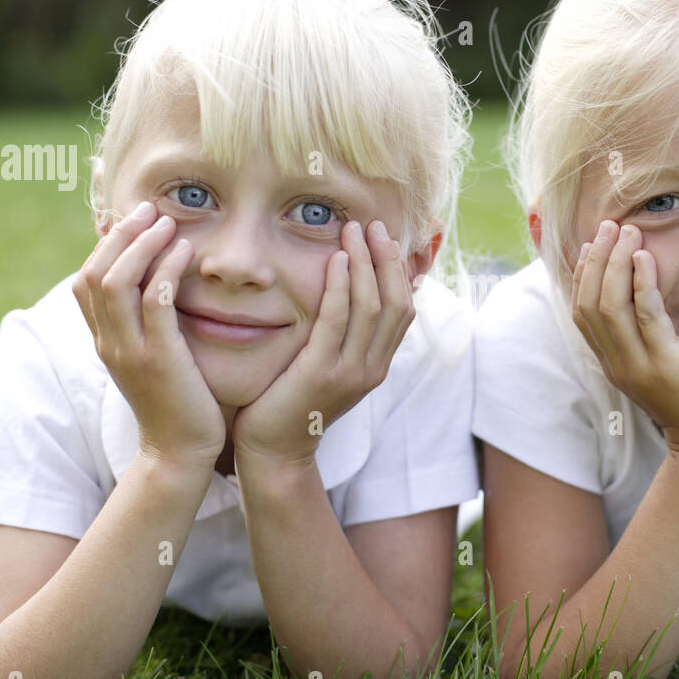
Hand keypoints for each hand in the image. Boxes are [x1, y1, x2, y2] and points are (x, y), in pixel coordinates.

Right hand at [72, 201, 226, 467]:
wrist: (180, 453)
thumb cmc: (176, 402)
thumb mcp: (153, 357)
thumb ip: (148, 325)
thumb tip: (158, 286)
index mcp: (104, 341)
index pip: (85, 280)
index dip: (103, 243)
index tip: (130, 217)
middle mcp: (108, 342)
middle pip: (94, 272)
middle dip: (120, 234)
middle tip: (149, 208)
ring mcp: (129, 351)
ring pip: (117, 281)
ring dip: (141, 243)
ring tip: (167, 221)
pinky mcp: (159, 359)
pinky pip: (155, 302)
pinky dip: (166, 270)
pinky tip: (185, 252)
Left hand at [231, 219, 413, 467]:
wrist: (274, 453)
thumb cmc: (291, 405)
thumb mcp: (328, 369)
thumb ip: (341, 338)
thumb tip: (347, 298)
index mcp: (376, 366)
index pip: (404, 309)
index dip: (398, 271)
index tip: (385, 238)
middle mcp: (371, 368)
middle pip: (396, 303)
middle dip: (387, 259)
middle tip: (373, 225)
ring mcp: (350, 372)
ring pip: (372, 306)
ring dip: (366, 263)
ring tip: (354, 231)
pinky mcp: (321, 373)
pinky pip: (337, 320)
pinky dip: (341, 286)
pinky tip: (336, 260)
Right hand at [572, 220, 678, 453]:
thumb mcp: (661, 364)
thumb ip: (648, 336)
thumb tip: (644, 300)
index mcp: (612, 362)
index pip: (581, 312)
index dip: (584, 273)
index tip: (595, 241)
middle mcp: (617, 364)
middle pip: (590, 303)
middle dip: (597, 259)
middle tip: (610, 225)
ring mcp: (638, 367)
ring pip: (610, 307)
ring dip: (616, 264)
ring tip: (628, 231)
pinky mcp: (666, 367)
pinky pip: (646, 318)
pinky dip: (641, 285)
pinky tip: (645, 259)